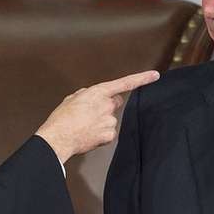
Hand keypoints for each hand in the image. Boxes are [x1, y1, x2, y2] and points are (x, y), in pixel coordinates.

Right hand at [35, 70, 159, 163]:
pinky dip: (100, 135)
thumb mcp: (72, 98)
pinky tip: (88, 135)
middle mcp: (107, 105)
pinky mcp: (109, 135)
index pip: (125, 83)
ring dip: (101, 122)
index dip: (142, 78)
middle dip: (107, 106)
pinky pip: (108, 133)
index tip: (155, 75)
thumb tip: (90, 96)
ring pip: (110, 120)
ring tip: (84, 126)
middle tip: (91, 114)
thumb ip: (86, 94)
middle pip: (115, 103)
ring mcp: (110, 121)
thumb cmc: (62, 119)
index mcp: (98, 92)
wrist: (58, 137)